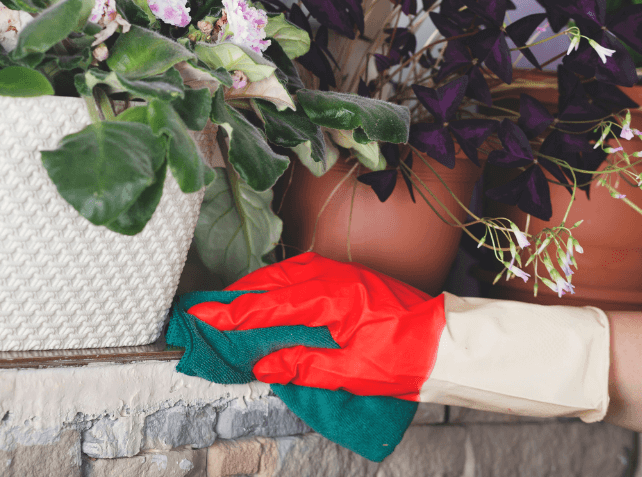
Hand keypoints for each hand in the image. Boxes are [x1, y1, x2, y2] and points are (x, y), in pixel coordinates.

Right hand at [187, 253, 445, 399]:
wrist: (441, 340)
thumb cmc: (402, 356)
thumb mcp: (348, 370)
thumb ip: (299, 364)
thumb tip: (260, 365)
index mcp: (329, 296)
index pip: (267, 304)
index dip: (230, 314)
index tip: (200, 317)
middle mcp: (326, 274)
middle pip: (266, 283)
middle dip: (232, 299)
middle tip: (201, 313)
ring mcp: (332, 270)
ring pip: (277, 275)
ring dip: (249, 291)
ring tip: (224, 309)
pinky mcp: (337, 273)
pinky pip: (292, 274)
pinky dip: (270, 286)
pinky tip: (261, 299)